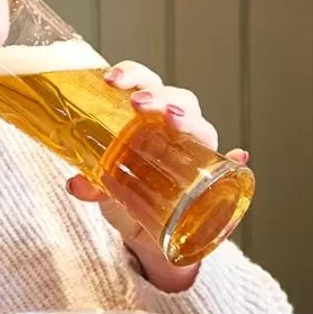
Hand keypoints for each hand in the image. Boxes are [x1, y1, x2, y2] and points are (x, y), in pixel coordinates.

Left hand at [63, 61, 247, 291]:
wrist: (147, 238)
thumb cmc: (127, 200)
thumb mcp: (105, 192)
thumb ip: (92, 186)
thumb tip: (75, 184)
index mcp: (147, 122)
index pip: (147, 84)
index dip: (133, 74)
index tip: (112, 79)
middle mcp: (175, 132)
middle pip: (178, 99)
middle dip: (161, 95)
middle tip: (139, 104)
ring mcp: (195, 154)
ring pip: (201, 125)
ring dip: (189, 118)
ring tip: (172, 119)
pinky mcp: (211, 181)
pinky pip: (229, 167)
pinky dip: (235, 159)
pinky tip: (238, 155)